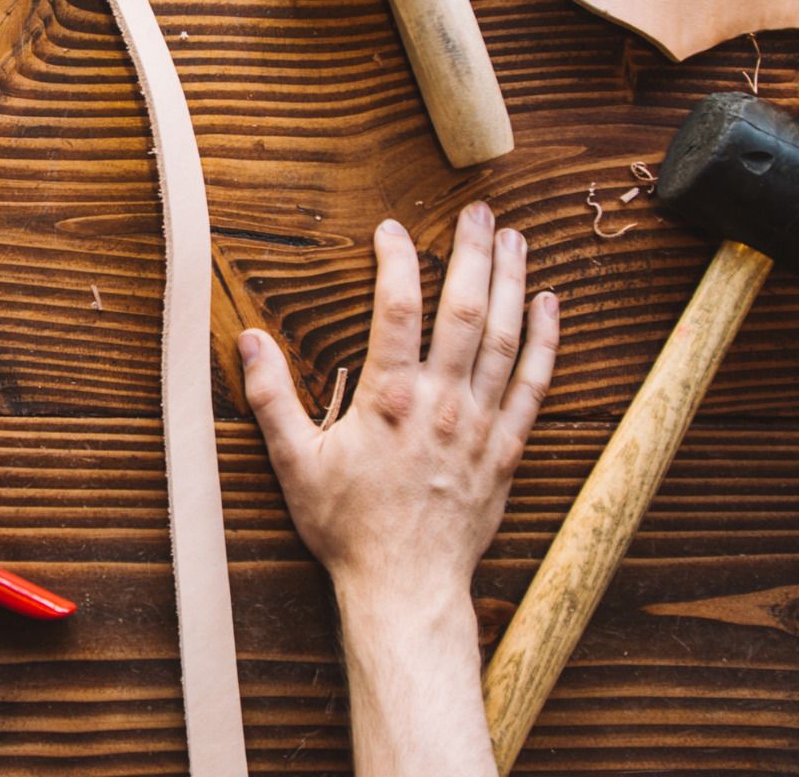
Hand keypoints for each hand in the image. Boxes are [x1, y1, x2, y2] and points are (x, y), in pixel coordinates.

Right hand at [239, 203, 559, 604]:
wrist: (403, 587)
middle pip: (464, 310)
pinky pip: (534, 385)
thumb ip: (270, 397)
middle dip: (472, 253)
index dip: (396, 260)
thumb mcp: (292, 463)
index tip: (391, 229)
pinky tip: (550, 306)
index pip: (396, 308)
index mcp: (388, 400)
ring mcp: (479, 424)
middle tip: (479, 213)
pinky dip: (544, 342)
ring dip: (512, 283)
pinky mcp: (506, 449)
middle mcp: (441, 403)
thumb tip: (248, 340)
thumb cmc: (346, 527)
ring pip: (503, 338)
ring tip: (516, 239)